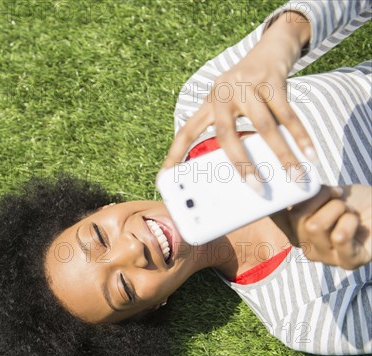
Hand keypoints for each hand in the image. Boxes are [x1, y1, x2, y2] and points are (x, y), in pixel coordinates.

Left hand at [162, 12, 314, 193]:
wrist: (269, 49)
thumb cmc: (248, 89)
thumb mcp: (233, 106)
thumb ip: (235, 133)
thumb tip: (248, 175)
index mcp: (208, 104)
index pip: (186, 132)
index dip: (173, 156)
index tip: (162, 181)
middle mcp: (223, 94)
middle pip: (226, 134)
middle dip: (240, 164)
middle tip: (255, 188)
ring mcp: (246, 85)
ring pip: (264, 126)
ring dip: (281, 154)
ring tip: (294, 177)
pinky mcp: (271, 80)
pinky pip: (288, 114)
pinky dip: (301, 136)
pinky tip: (309, 155)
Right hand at [272, 185, 371, 269]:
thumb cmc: (355, 202)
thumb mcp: (323, 192)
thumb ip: (303, 194)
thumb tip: (287, 185)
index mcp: (294, 228)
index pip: (274, 215)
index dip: (282, 199)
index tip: (294, 185)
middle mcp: (304, 245)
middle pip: (296, 217)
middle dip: (322, 199)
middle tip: (339, 199)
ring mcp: (324, 257)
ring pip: (314, 226)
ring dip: (339, 210)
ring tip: (350, 213)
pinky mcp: (347, 262)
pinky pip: (338, 237)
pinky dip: (350, 222)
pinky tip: (358, 225)